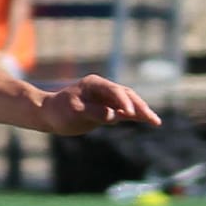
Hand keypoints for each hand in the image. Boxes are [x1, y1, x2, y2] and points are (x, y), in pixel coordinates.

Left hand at [38, 74, 160, 134]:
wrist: (50, 114)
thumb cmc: (60, 111)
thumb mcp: (74, 112)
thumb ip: (94, 112)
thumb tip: (114, 115)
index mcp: (95, 84)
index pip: (115, 91)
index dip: (124, 102)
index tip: (130, 114)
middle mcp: (103, 88)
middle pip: (127, 95)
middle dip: (140, 107)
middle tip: (152, 119)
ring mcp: (106, 98)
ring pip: (129, 102)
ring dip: (141, 111)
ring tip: (155, 121)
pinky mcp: (107, 108)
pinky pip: (124, 110)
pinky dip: (135, 115)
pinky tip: (146, 120)